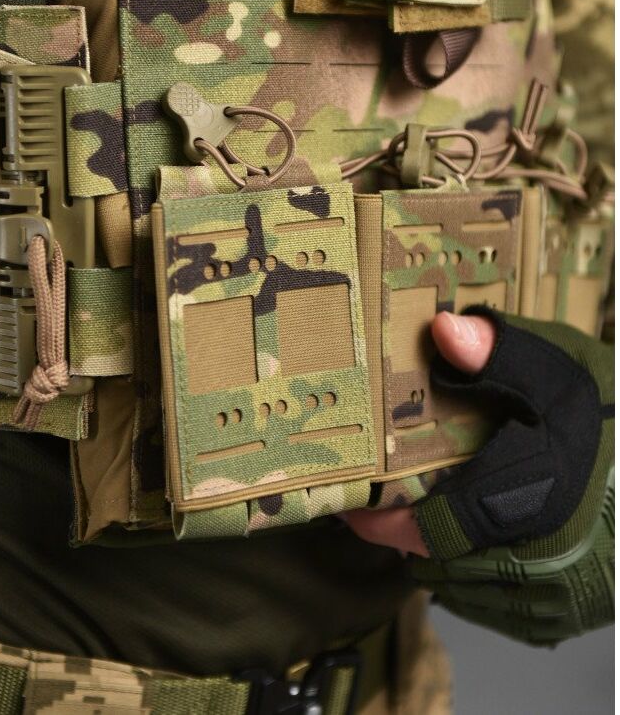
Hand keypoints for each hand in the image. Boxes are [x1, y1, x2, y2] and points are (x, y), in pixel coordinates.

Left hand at [343, 308, 613, 644]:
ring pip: (463, 589)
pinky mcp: (568, 615)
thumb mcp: (562, 369)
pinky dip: (475, 576)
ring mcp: (559, 597)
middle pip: (440, 562)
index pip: (432, 530)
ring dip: (440, 554)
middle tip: (389, 499)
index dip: (382, 522)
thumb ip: (502, 352)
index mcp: (536, 497)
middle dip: (408, 531)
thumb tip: (443, 331)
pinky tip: (476, 538)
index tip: (353, 506)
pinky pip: (495, 609)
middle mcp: (545, 560)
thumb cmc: (617, 417)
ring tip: (427, 512)